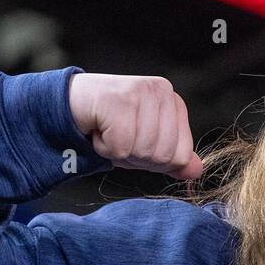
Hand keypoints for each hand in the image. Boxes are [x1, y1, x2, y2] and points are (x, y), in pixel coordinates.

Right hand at [68, 73, 202, 178]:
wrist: (68, 104)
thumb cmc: (109, 125)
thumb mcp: (145, 145)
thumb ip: (173, 158)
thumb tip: (197, 172)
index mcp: (174, 103)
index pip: (182, 156)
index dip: (154, 161)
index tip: (135, 143)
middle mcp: (162, 92)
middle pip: (163, 155)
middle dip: (135, 157)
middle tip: (118, 137)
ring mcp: (142, 92)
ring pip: (142, 151)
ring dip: (118, 152)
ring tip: (107, 131)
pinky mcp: (120, 99)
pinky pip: (121, 146)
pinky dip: (104, 148)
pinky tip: (97, 128)